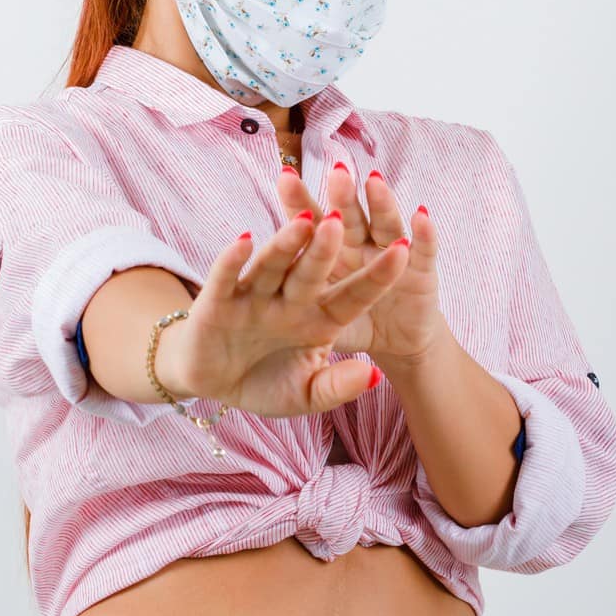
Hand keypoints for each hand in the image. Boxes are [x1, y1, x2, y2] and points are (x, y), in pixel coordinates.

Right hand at [154, 206, 411, 418]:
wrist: (210, 384)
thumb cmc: (264, 384)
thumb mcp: (307, 395)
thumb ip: (338, 386)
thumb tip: (375, 376)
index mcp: (319, 318)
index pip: (352, 295)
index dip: (377, 275)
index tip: (405, 249)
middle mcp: (289, 300)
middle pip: (312, 271)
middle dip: (326, 248)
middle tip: (343, 219)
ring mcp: (254, 296)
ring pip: (273, 265)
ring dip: (287, 244)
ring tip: (303, 222)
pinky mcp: (216, 300)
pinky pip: (226, 278)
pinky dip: (233, 261)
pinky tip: (243, 241)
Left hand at [275, 163, 445, 363]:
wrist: (398, 343)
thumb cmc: (354, 325)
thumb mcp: (320, 321)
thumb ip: (297, 306)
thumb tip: (249, 294)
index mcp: (333, 253)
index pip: (314, 225)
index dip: (301, 203)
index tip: (286, 176)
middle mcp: (361, 246)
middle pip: (349, 218)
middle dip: (343, 195)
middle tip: (335, 172)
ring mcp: (393, 254)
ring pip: (385, 224)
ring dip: (381, 204)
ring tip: (374, 182)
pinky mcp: (422, 270)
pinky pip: (424, 251)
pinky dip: (424, 235)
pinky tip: (420, 217)